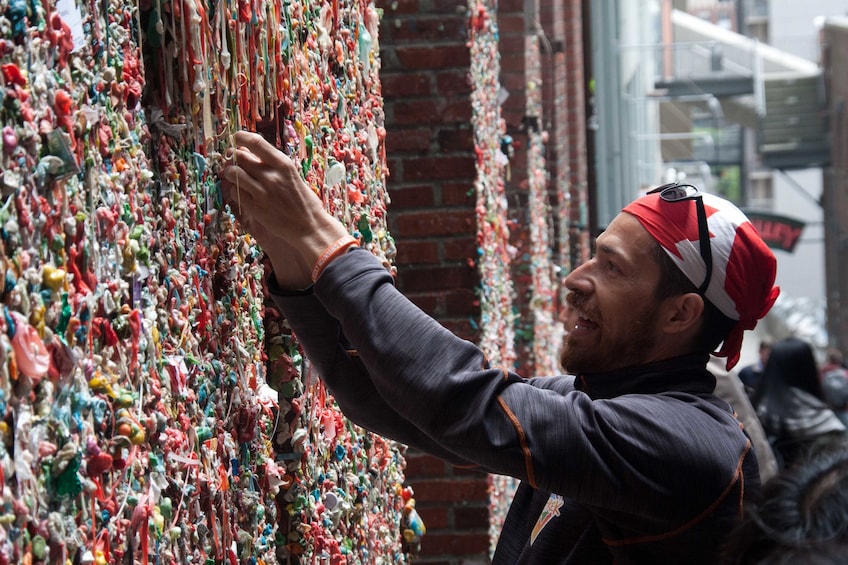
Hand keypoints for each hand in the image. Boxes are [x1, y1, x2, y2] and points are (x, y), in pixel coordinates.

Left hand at [220, 131, 350, 288]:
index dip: (242, 137)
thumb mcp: (293, 176)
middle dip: (233, 156)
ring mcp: (262, 192)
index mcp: (283, 165)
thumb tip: (253, 154)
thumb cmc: (304, 202)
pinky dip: (234, 189)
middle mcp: (271, 176)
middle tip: (231, 160)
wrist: (310, 227)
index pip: (256, 143)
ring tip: (232, 176)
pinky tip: (240, 192)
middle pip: (241, 156)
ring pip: (233, 172)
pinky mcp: (255, 208)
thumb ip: (274, 166)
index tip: (236, 137)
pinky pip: (235, 192)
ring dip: (229, 172)